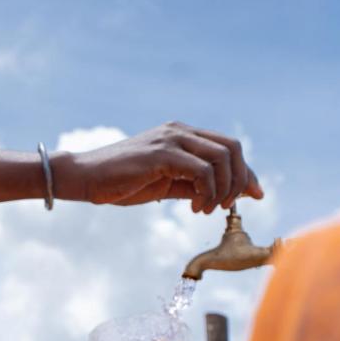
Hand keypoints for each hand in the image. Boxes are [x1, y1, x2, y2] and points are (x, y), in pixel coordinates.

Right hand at [54, 122, 263, 212]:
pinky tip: (194, 207)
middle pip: (232, 148)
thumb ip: (193, 185)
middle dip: (241, 179)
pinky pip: (202, 171)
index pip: (226, 147)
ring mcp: (171, 139)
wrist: (85, 178)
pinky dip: (207, 192)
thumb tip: (224, 195)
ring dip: (224, 188)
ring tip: (208, 209)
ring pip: (222, 157)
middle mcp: (179, 131)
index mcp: (180, 135)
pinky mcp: (162, 153)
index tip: (255, 194)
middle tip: (229, 206)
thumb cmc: (120, 182)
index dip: (246, 171)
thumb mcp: (164, 185)